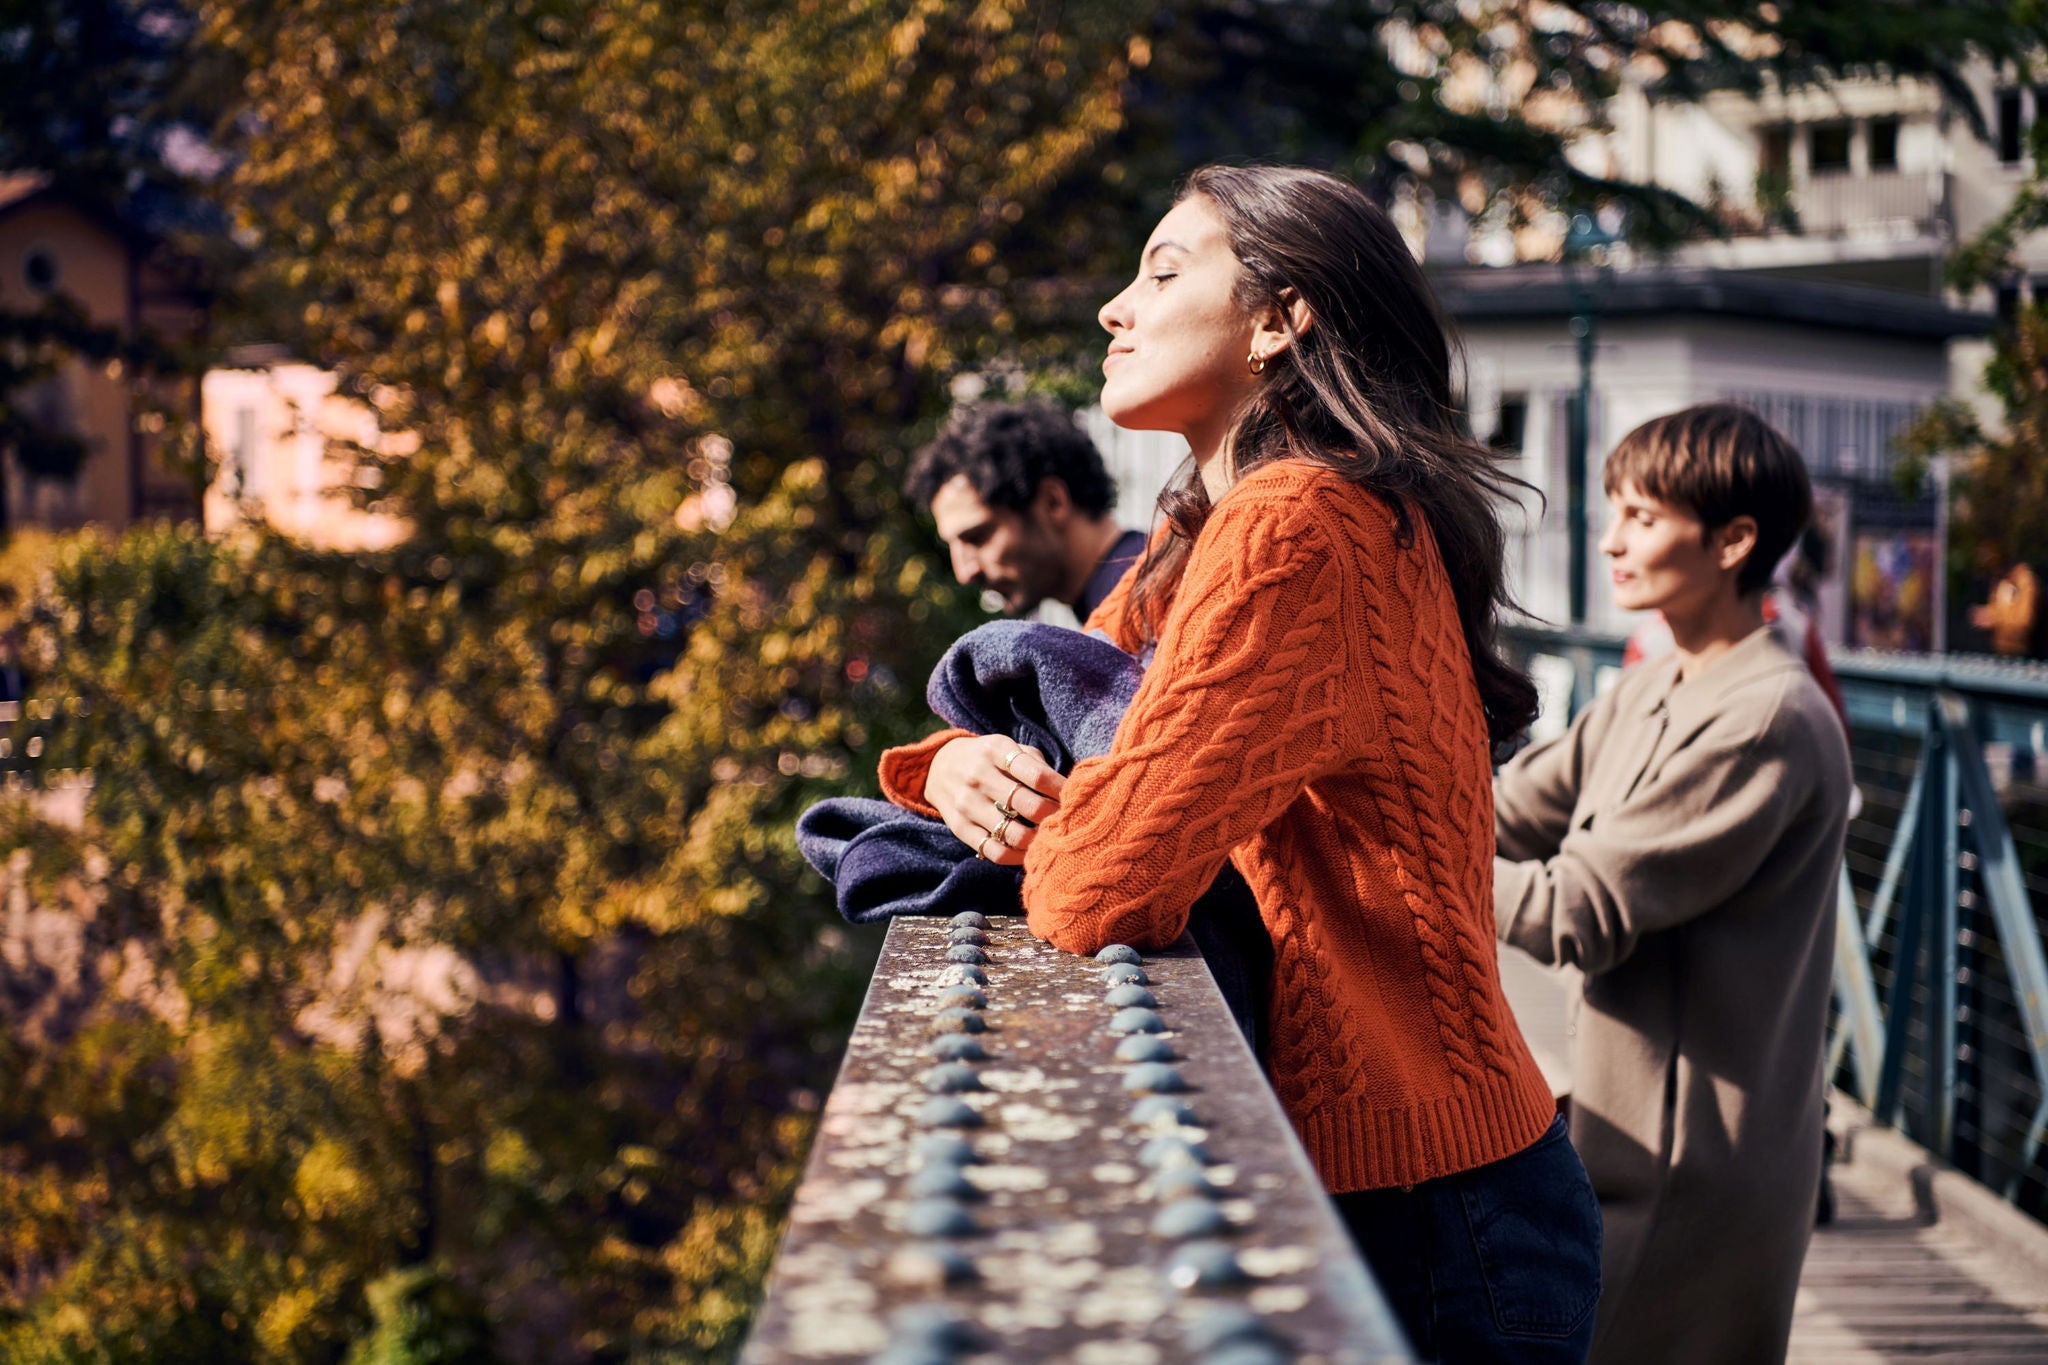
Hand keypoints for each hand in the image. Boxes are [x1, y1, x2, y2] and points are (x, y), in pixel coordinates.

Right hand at [927, 735, 1065, 866]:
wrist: (939, 766)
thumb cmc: (988, 759)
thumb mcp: (1008, 748)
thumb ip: (1035, 763)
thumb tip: (1067, 789)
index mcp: (995, 750)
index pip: (1037, 775)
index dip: (1061, 790)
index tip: (1075, 797)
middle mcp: (978, 776)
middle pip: (1029, 806)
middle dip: (1055, 816)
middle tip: (1067, 820)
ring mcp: (967, 804)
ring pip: (1014, 834)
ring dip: (1039, 840)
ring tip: (1051, 837)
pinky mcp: (960, 828)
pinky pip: (995, 852)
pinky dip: (1018, 856)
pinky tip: (1029, 850)